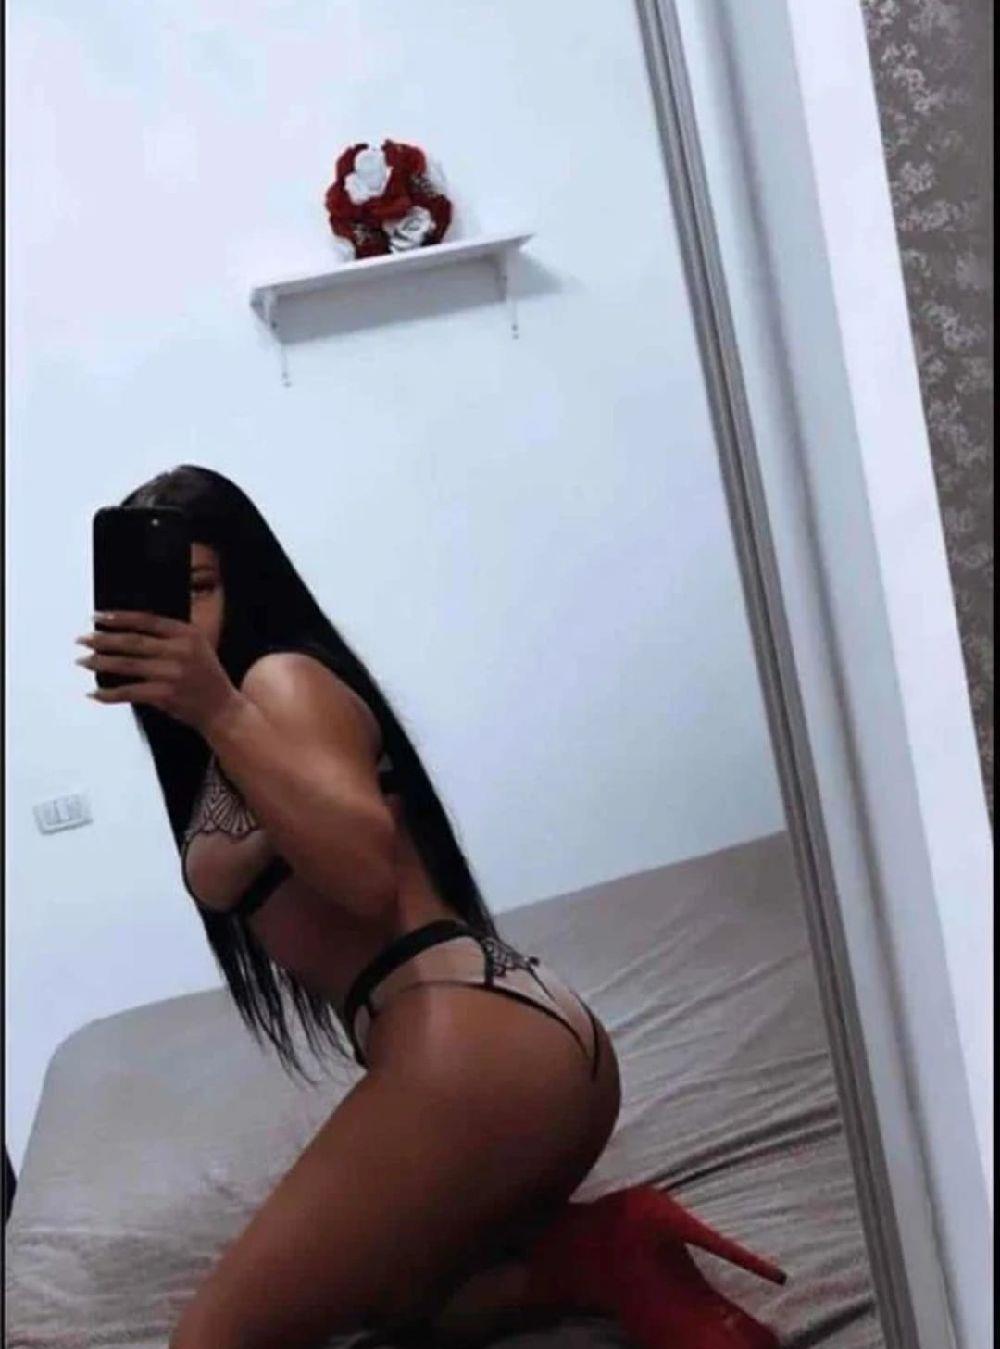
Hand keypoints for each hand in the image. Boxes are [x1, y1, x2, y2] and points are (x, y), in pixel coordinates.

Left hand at [76, 611, 240, 734]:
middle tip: (82, 639)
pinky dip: (109, 694)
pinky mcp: (165, 695)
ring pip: (126, 665)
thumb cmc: (205, 678)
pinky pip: (129, 692)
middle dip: (102, 640)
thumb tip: (125, 632)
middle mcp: (180, 650)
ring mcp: (172, 673)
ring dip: (100, 663)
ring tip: (83, 661)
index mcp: (187, 633)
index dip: (119, 618)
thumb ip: (170, 637)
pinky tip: (94, 693)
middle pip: (132, 642)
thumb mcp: (196, 647)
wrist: (222, 710)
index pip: (146, 620)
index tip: (97, 617)